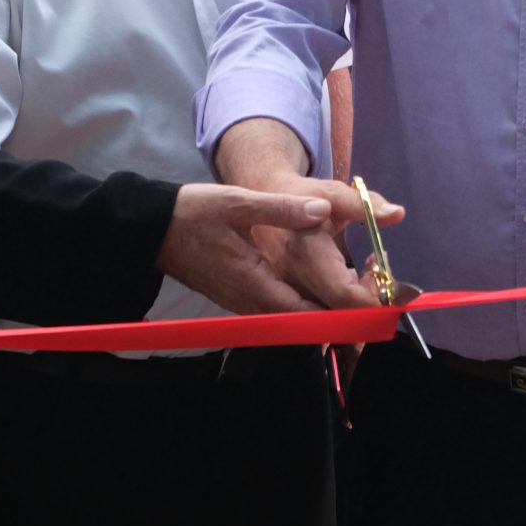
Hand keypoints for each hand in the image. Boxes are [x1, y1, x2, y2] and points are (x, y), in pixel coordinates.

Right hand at [159, 180, 401, 315]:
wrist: (151, 228)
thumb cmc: (193, 214)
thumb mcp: (239, 202)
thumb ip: (283, 209)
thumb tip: (323, 211)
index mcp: (256, 285)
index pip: (308, 316)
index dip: (343, 315)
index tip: (373, 305)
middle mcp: (252, 304)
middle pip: (306, 323)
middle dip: (342, 313)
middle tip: (374, 290)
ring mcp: (244, 304)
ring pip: (294, 318)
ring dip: (326, 308)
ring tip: (360, 286)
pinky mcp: (240, 297)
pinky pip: (280, 310)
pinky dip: (306, 302)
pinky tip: (324, 283)